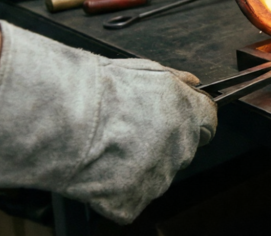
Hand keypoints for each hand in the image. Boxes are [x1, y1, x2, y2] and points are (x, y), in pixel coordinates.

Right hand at [0, 22, 216, 224]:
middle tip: (128, 132)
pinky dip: (116, 189)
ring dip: (140, 166)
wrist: (63, 116)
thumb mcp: (144, 70)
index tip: (177, 120)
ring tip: (108, 148)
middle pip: (182, 150)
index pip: (208, 122)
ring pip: (157, 175)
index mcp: (187, 112)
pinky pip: (130, 198)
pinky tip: (99, 169)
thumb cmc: (98, 88)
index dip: (192, 120)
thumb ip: (175, 81)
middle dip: (162, 142)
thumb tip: (194, 83)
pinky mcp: (134, 201)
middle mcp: (180, 146)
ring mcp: (157, 177)